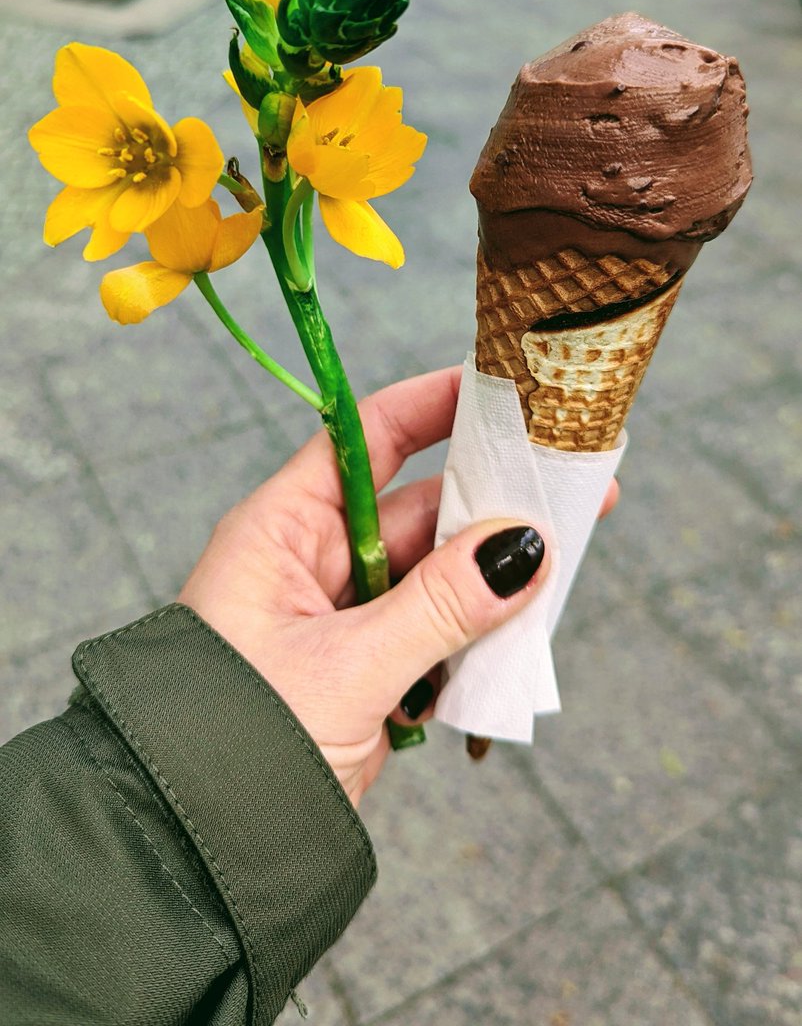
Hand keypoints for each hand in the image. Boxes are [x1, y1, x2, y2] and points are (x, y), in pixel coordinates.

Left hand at [179, 367, 617, 806]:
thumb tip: (525, 549)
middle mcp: (315, 561)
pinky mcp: (370, 667)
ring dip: (493, 575)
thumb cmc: (241, 743)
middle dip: (492, 501)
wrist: (206, 851)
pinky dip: (478, 632)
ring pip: (437, 572)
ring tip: (566, 560)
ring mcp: (345, 615)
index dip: (433, 406)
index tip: (503, 387)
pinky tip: (524, 633)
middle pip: (419, 507)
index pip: (366, 442)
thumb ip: (440, 607)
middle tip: (572, 487)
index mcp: (284, 531)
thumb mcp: (348, 667)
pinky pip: (437, 628)